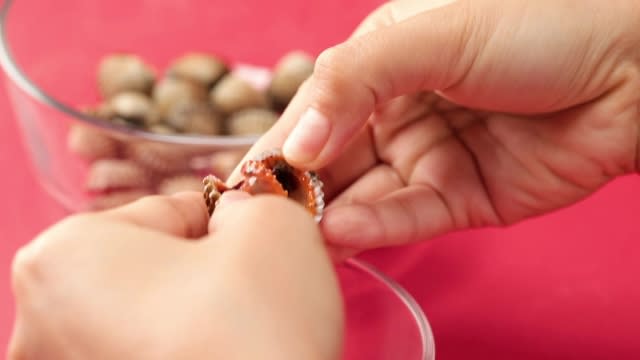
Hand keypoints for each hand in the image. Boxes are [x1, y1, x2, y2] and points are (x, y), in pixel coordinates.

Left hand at [9, 192, 343, 359]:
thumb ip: (248, 200)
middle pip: (149, 267)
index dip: (223, 223)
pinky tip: (218, 358)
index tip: (254, 244)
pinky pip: (145, 354)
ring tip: (236, 336)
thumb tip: (232, 217)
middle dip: (205, 272)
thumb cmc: (257, 334)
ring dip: (194, 315)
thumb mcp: (272, 225)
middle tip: (251, 295)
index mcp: (64, 256)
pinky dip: (184, 351)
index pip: (164, 212)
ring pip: (148, 318)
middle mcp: (39, 327)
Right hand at [239, 0, 639, 255]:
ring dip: (332, 217)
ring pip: (367, 196)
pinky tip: (345, 231)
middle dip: (299, 191)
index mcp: (382, 66)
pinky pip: (410, 217)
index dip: (280, 144)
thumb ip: (355, 81)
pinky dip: (378, 226)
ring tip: (298, 236)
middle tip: (260, 223)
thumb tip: (298, 142)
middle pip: (335, 161)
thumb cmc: (537, 26)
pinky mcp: (461, 200)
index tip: (242, 180)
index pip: (316, 109)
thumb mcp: (431, 34)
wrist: (632, 67)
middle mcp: (398, 114)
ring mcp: (429, 159)